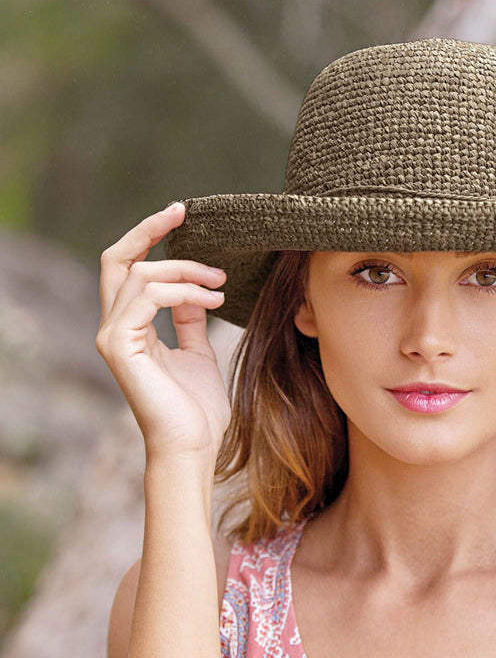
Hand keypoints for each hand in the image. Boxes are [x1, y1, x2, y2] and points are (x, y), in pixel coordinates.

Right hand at [96, 203, 230, 460]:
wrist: (193, 445)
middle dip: (149, 231)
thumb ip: (190, 319)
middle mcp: (115, 327)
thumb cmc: (197, 408)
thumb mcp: (198, 352)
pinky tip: (214, 299)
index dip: (150, 239)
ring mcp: (113, 335)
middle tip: (184, 212)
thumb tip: (196, 291)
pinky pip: (149, 297)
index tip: (182, 217)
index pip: (129, 270)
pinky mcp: (120, 345)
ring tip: (221, 283)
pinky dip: (184, 291)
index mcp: (131, 327)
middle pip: (118, 259)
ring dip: (186, 270)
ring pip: (139, 275)